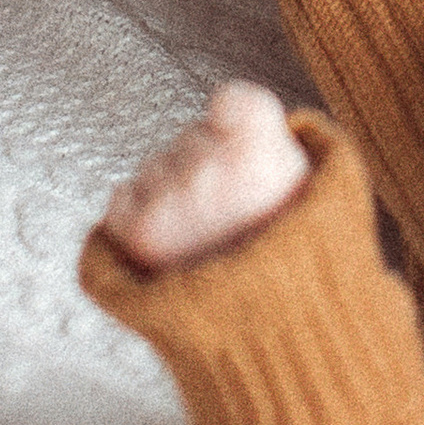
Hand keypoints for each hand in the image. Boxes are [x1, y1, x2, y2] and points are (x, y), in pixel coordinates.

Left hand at [95, 80, 310, 271]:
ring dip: (173, 197)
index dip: (233, 119)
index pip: (232, 100)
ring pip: (156, 168)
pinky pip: (122, 196)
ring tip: (205, 238)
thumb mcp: (300, 183)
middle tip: (233, 217)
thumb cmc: (281, 253)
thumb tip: (220, 102)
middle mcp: (213, 170)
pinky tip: (172, 241)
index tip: (241, 142)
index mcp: (262, 151)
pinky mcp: (137, 231)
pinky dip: (140, 215)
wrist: (265, 324)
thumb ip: (263, 134)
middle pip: (190, 139)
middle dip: (206, 170)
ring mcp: (171, 201)